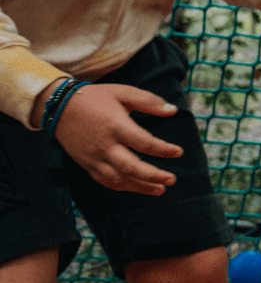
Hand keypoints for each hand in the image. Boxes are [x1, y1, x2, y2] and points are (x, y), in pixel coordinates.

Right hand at [53, 82, 183, 194]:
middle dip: (153, 176)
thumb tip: (173, 111)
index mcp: (117, 126)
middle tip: (172, 179)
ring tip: (160, 189)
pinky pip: (105, 181)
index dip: (164, 150)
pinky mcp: (86, 164)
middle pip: (132, 167)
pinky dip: (122, 187)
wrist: (59, 107)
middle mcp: (105, 145)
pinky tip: (136, 188)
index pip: (145, 143)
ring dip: (140, 187)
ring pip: (119, 179)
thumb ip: (149, 101)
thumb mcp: (123, 92)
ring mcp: (94, 157)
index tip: (179, 152)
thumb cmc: (95, 98)